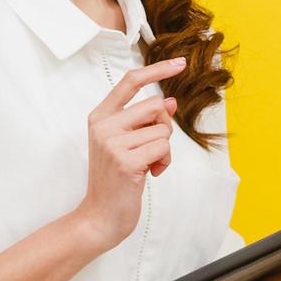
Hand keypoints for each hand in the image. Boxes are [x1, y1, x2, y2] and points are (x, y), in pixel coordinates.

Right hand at [76, 57, 187, 250]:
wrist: (100, 217)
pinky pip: (163, 148)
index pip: (130, 82)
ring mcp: (112, 143)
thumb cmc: (116, 180)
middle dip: (164, 127)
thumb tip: (170, 101)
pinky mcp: (125, 161)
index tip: (180, 63)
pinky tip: (151, 173)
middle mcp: (103, 125)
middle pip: (155, 105)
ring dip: (164, 149)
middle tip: (152, 149)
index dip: (157, 70)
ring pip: (163, 130)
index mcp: (100, 116)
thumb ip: (142, 121)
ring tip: (148, 165)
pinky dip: (165, 161)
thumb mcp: (125, 143)